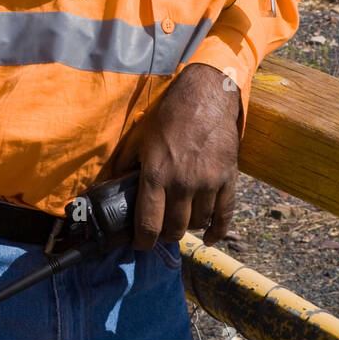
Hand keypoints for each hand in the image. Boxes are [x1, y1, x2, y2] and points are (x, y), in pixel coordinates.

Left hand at [132, 63, 240, 249]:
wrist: (207, 95)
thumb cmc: (170, 115)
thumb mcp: (140, 136)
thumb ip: (126, 164)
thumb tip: (110, 187)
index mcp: (156, 173)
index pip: (148, 223)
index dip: (142, 241)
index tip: (140, 244)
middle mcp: (182, 183)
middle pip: (174, 229)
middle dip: (165, 234)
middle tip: (160, 230)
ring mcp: (208, 182)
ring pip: (197, 223)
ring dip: (187, 227)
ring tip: (180, 221)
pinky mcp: (228, 179)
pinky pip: (224, 216)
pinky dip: (216, 231)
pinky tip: (207, 236)